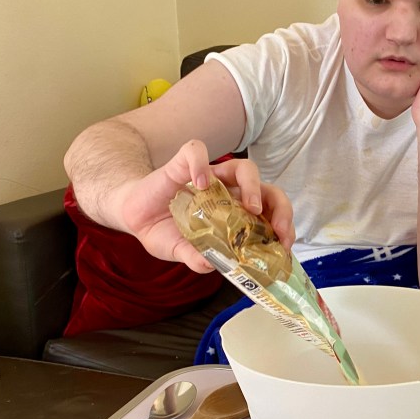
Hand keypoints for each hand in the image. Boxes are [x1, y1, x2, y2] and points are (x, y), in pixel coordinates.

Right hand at [120, 141, 294, 273]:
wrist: (135, 216)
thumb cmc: (165, 232)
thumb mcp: (181, 251)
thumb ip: (196, 258)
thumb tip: (211, 266)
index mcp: (235, 213)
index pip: (270, 211)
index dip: (282, 223)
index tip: (284, 242)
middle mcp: (228, 192)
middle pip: (267, 188)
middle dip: (279, 207)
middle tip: (275, 228)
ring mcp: (209, 176)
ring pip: (243, 167)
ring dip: (252, 185)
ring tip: (248, 207)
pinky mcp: (183, 164)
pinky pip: (196, 152)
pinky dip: (201, 165)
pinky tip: (199, 184)